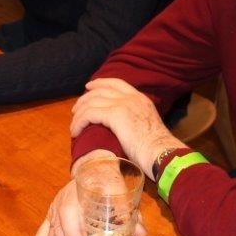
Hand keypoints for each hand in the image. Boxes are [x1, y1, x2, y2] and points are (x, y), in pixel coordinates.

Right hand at [34, 150, 147, 235]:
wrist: (93, 166)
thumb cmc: (106, 179)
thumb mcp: (119, 190)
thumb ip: (129, 212)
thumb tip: (142, 233)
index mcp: (76, 195)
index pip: (68, 215)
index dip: (72, 234)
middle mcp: (60, 203)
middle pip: (59, 232)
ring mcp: (53, 211)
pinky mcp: (51, 217)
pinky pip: (41, 234)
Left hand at [70, 78, 184, 176]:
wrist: (161, 152)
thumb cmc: (156, 148)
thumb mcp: (148, 127)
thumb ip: (136, 122)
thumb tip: (125, 130)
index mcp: (141, 99)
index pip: (117, 83)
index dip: (101, 83)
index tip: (89, 87)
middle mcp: (132, 97)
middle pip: (101, 90)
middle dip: (85, 98)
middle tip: (75, 109)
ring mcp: (123, 104)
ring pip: (92, 102)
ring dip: (79, 113)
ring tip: (73, 125)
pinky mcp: (115, 115)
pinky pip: (89, 114)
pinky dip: (79, 122)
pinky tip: (75, 131)